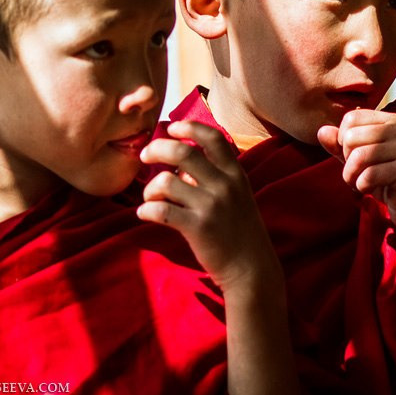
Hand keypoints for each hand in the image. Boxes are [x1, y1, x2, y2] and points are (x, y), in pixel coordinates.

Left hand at [138, 120, 279, 289]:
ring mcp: (211, 206)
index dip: (189, 127)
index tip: (172, 127)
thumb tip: (180, 164)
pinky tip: (144, 213)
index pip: (212, 137)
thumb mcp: (237, 195)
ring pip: (166, 180)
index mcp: (235, 173)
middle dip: (157, 148)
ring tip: (150, 197)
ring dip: (149, 187)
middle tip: (146, 155)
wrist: (251, 267)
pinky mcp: (197, 227)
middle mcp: (224, 185)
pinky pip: (161, 210)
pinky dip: (146, 210)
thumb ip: (214, 176)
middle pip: (183, 151)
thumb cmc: (239, 230)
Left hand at [317, 109, 395, 231]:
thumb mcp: (359, 159)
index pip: (351, 118)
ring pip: (359, 156)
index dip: (343, 141)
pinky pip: (369, 175)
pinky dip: (362, 187)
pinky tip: (372, 190)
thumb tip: (321, 131)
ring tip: (360, 183)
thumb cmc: (386, 179)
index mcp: (389, 120)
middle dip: (347, 161)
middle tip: (358, 173)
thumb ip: (340, 144)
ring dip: (351, 176)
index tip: (356, 156)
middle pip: (352, 137)